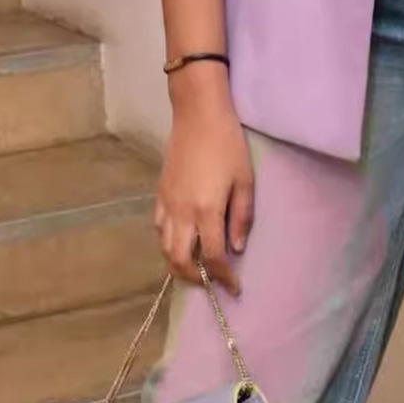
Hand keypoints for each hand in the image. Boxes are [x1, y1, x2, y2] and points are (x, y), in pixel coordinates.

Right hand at [155, 67, 253, 293]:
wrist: (198, 114)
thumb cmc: (228, 144)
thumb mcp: (244, 181)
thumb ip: (241, 218)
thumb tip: (237, 248)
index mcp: (206, 210)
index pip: (212, 257)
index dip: (224, 277)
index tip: (235, 288)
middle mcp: (182, 212)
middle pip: (180, 260)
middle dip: (195, 279)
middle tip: (211, 284)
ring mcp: (166, 203)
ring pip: (164, 247)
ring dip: (178, 264)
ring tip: (196, 270)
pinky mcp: (159, 194)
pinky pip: (158, 228)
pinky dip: (168, 243)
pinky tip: (181, 242)